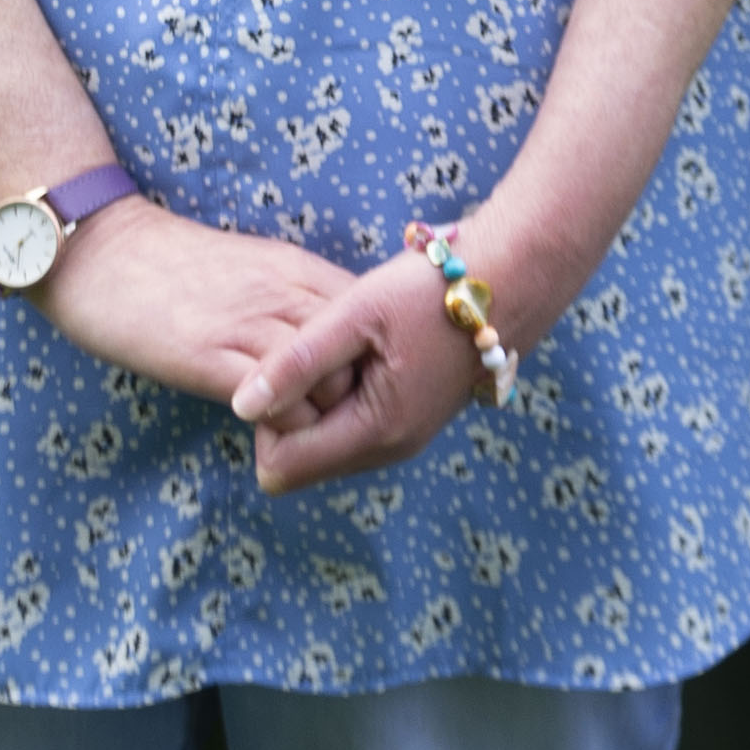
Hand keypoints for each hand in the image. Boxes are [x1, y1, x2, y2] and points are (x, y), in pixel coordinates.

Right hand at [37, 200, 361, 427]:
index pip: (372, 321)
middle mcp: (285, 295)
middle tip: (338, 428)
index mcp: (297, 270)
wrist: (101, 249)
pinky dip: (285, 429)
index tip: (357, 390)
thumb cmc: (172, 263)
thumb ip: (294, 297)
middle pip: (365, 357)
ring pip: (331, 385)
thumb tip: (330, 340)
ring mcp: (249, 327)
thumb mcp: (252, 267)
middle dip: (360, 399)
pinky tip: (269, 437)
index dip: (373, 363)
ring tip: (305, 442)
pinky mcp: (209, 358)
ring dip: (325, 422)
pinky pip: (277, 403)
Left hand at [235, 204, 578, 496]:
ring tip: (339, 347)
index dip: (265, 423)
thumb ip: (296, 362)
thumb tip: (240, 406)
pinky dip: (341, 398)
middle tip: (312, 352)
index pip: (282, 468)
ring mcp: (404, 439)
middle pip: (301, 463)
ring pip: (327, 446)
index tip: (285, 369)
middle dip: (289, 415)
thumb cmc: (430, 291)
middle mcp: (390, 450)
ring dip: (316, 404)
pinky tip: (359, 351)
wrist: (509, 281)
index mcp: (375, 432)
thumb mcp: (355, 314)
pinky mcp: (411, 421)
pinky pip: (353, 428)